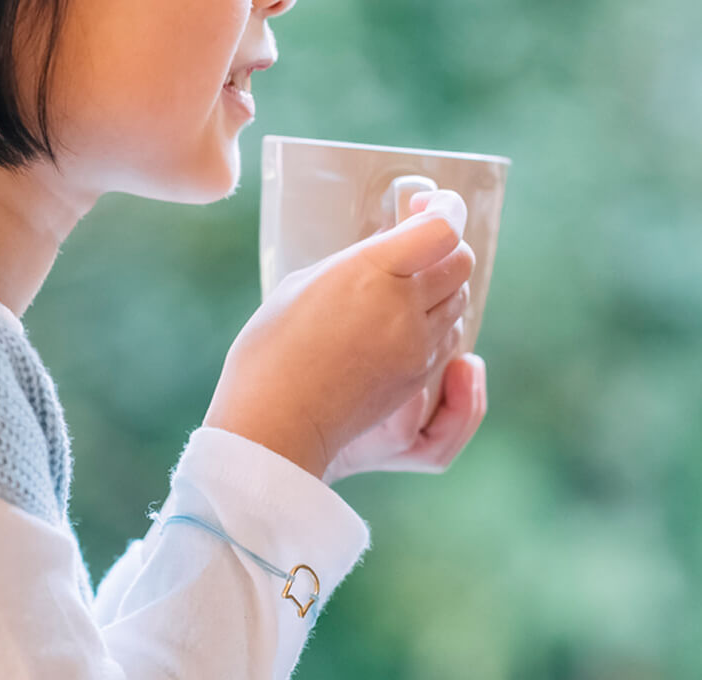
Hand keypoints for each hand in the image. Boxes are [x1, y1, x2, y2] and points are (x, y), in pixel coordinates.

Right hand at [204, 189, 472, 480]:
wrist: (277, 422)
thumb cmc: (271, 350)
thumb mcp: (305, 285)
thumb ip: (357, 265)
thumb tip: (390, 254)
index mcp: (372, 273)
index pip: (442, 229)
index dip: (445, 209)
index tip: (429, 204)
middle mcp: (403, 308)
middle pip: (461, 263)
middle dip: (446, 247)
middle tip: (420, 243)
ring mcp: (416, 346)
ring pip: (459, 301)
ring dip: (442, 286)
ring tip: (408, 285)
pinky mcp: (416, 377)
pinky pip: (445, 337)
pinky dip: (435, 322)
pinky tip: (403, 321)